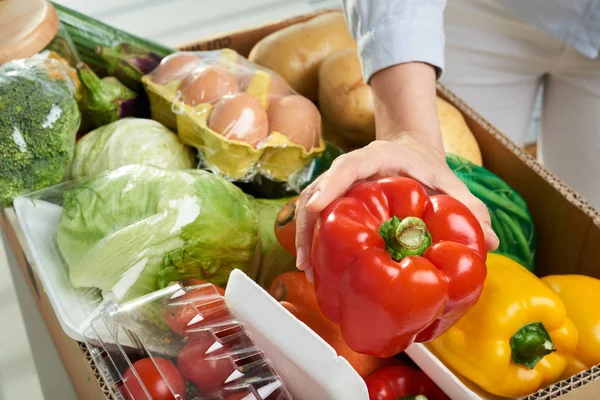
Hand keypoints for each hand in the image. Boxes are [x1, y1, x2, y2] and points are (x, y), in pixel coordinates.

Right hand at [295, 136, 499, 280]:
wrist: (409, 151)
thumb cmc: (426, 165)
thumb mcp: (450, 181)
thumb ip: (469, 205)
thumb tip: (492, 241)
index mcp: (377, 157)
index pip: (347, 166)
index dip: (330, 186)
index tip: (318, 208)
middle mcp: (351, 169)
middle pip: (317, 190)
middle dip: (307, 223)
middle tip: (309, 260)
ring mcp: (339, 183)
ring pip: (310, 204)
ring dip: (304, 234)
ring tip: (308, 269)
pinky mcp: (336, 197)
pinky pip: (316, 214)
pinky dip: (311, 235)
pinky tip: (315, 264)